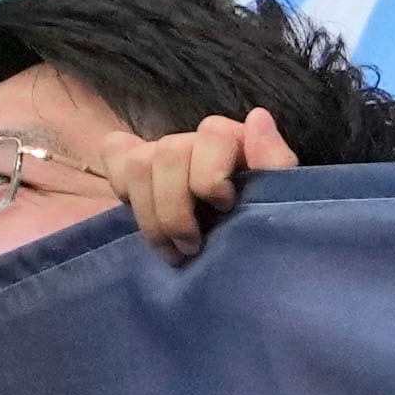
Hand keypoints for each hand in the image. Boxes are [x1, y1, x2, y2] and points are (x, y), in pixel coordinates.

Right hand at [101, 106, 297, 261]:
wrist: (237, 277)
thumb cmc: (261, 239)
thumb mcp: (279, 207)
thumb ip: (274, 164)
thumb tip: (258, 117)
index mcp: (237, 145)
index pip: (213, 131)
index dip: (211, 175)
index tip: (223, 211)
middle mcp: (197, 143)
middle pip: (169, 152)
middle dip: (176, 208)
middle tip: (192, 247)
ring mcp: (162, 153)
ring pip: (137, 162)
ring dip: (150, 214)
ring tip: (171, 250)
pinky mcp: (131, 170)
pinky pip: (115, 153)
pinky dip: (121, 184)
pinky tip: (141, 215)